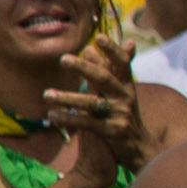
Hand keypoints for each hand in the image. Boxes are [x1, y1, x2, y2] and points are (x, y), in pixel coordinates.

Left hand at [43, 34, 151, 187]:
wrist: (140, 149)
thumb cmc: (123, 116)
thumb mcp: (118, 93)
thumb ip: (105, 72)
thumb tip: (90, 48)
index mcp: (127, 86)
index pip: (122, 64)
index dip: (113, 50)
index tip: (98, 38)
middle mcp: (126, 97)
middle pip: (104, 79)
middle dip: (84, 68)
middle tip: (63, 59)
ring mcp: (120, 114)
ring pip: (91, 103)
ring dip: (67, 98)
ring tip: (46, 94)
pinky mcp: (112, 132)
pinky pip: (87, 124)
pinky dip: (69, 119)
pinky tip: (52, 115)